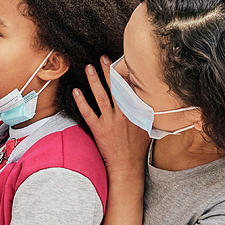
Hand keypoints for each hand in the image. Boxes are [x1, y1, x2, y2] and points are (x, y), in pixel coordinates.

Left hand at [73, 57, 150, 178]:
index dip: (125, 74)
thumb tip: (147, 98)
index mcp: (137, 112)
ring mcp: (110, 122)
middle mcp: (124, 114)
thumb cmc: (137, 148)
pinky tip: (76, 91)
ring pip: (101, 97)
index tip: (121, 61)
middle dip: (109, 71)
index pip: (131, 89)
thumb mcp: (147, 127)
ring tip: (89, 68)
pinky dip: (82, 101)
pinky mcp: (99, 129)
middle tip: (103, 58)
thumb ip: (145, 112)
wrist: (127, 166)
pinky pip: (88, 113)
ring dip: (95, 81)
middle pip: (116, 88)